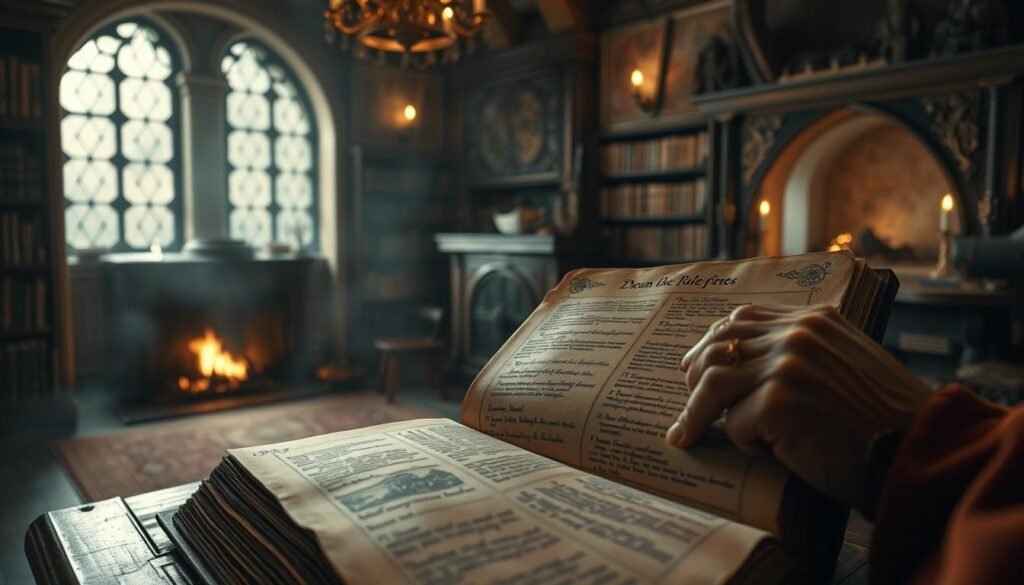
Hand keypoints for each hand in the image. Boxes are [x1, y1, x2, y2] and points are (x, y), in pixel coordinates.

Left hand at [665, 304, 931, 508]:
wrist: (917, 450)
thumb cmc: (881, 420)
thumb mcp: (846, 365)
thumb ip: (803, 353)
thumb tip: (741, 363)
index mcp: (814, 319)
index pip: (741, 319)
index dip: (711, 343)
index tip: (691, 366)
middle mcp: (799, 333)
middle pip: (719, 345)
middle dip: (693, 376)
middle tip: (683, 407)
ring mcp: (788, 363)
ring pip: (715, 383)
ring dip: (695, 413)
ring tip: (684, 434)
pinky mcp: (780, 400)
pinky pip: (736, 424)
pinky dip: (745, 443)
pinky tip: (767, 454)